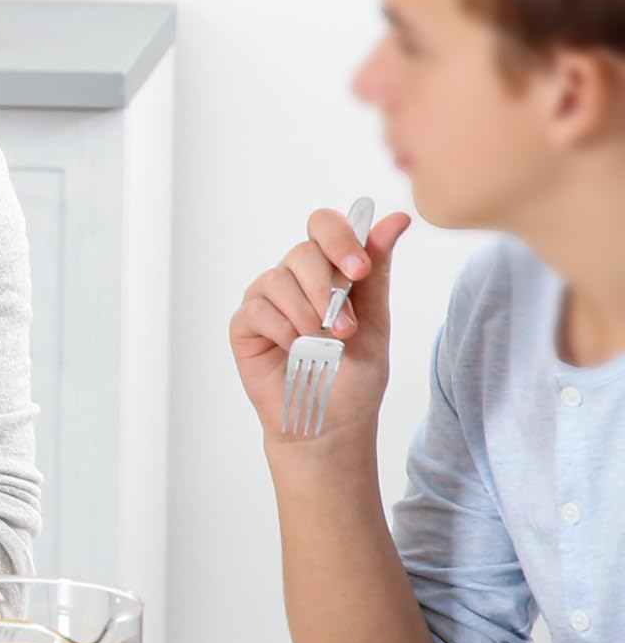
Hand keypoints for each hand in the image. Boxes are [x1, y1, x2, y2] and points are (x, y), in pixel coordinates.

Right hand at [229, 206, 412, 450]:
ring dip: (306, 313)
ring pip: (278, 279)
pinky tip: (295, 349)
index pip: (324, 226)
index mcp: (328, 271)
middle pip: (302, 251)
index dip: (340, 239)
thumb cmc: (354, 376)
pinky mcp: (245, 325)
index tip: (358, 270)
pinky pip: (257, 309)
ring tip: (322, 343)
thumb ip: (378, 270)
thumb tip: (396, 219)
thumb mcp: (376, 320)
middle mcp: (294, 279)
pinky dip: (282, 329)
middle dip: (326, 287)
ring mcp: (266, 300)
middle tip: (344, 325)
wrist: (332, 424)